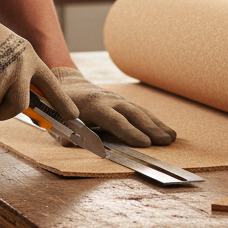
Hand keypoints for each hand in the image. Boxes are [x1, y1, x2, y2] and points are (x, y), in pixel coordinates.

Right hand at [0, 0, 77, 122]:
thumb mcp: (3, 49)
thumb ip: (13, 70)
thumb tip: (17, 103)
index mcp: (28, 56)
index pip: (50, 83)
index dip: (61, 101)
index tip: (73, 115)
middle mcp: (21, 66)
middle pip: (19, 106)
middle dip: (2, 112)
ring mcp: (4, 73)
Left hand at [51, 67, 174, 146]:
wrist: (67, 84)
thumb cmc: (60, 107)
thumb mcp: (55, 119)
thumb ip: (63, 132)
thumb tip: (70, 142)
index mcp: (92, 105)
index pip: (114, 120)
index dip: (129, 132)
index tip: (145, 143)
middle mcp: (109, 99)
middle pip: (133, 114)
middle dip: (151, 128)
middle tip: (166, 141)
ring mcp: (118, 99)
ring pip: (140, 111)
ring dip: (157, 124)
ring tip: (172, 137)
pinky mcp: (123, 102)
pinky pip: (141, 111)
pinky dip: (154, 121)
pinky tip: (167, 130)